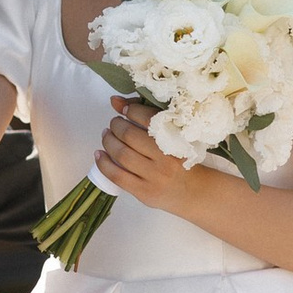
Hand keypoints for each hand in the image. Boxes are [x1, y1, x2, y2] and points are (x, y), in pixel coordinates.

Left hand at [96, 103, 212, 217]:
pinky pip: (117, 176)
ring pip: (122, 154)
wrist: (193, 191)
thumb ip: (147, 116)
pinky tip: (99, 155)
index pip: (148, 118)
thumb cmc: (180, 158)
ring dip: (108, 141)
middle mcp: (165, 157)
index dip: (131, 110)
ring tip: (107, 135)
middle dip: (116, 125)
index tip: (125, 110)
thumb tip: (115, 101)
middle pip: (130, 135)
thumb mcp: (172, 135)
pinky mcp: (144, 191)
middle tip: (115, 123)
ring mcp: (154, 176)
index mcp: (176, 139)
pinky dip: (103, 163)